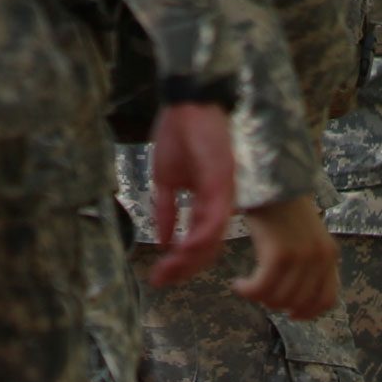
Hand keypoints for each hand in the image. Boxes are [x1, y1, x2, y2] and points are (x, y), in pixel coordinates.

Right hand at [147, 102, 236, 288]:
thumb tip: (162, 241)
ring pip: (211, 239)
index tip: (158, 276)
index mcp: (209, 203)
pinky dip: (199, 237)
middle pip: (207, 249)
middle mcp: (220, 203)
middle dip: (182, 269)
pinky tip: (181, 249)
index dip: (180, 263)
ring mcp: (223, 193)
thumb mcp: (166, 180)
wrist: (186, 101)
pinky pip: (214, 217)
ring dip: (189, 259)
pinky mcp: (222, 180)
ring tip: (166, 270)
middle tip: (159, 280)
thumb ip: (166, 212)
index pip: (198, 243)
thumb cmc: (178, 133)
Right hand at [233, 196, 338, 318]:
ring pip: (279, 298)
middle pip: (298, 303)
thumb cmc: (283, 208)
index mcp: (330, 255)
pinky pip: (262, 289)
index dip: (308, 313)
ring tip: (248, 285)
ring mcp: (301, 257)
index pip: (327, 300)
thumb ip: (308, 264)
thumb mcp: (307, 237)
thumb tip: (295, 300)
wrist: (270, 179)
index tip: (290, 314)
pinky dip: (248, 291)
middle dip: (276, 304)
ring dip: (259, 297)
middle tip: (260, 292)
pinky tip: (239, 284)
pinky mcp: (279, 254)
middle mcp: (320, 258)